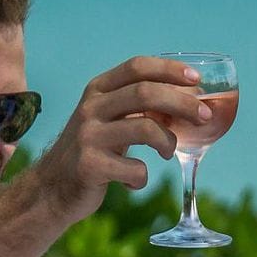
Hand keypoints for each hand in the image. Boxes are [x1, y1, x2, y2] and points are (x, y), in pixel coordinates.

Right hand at [24, 56, 210, 223]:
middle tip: (204, 117)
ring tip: (168, 151)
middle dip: (183, 104)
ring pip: (146, 129)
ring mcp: (88, 137)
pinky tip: (134, 181)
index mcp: (98, 90)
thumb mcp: (107, 119)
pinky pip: (135, 169)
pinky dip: (143, 178)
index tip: (197, 80)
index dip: (170, 70)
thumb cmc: (92, 151)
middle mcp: (90, 108)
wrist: (51, 189)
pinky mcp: (90, 167)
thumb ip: (137, 107)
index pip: (137, 67)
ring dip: (168, 142)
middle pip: (146, 94)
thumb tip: (190, 100)